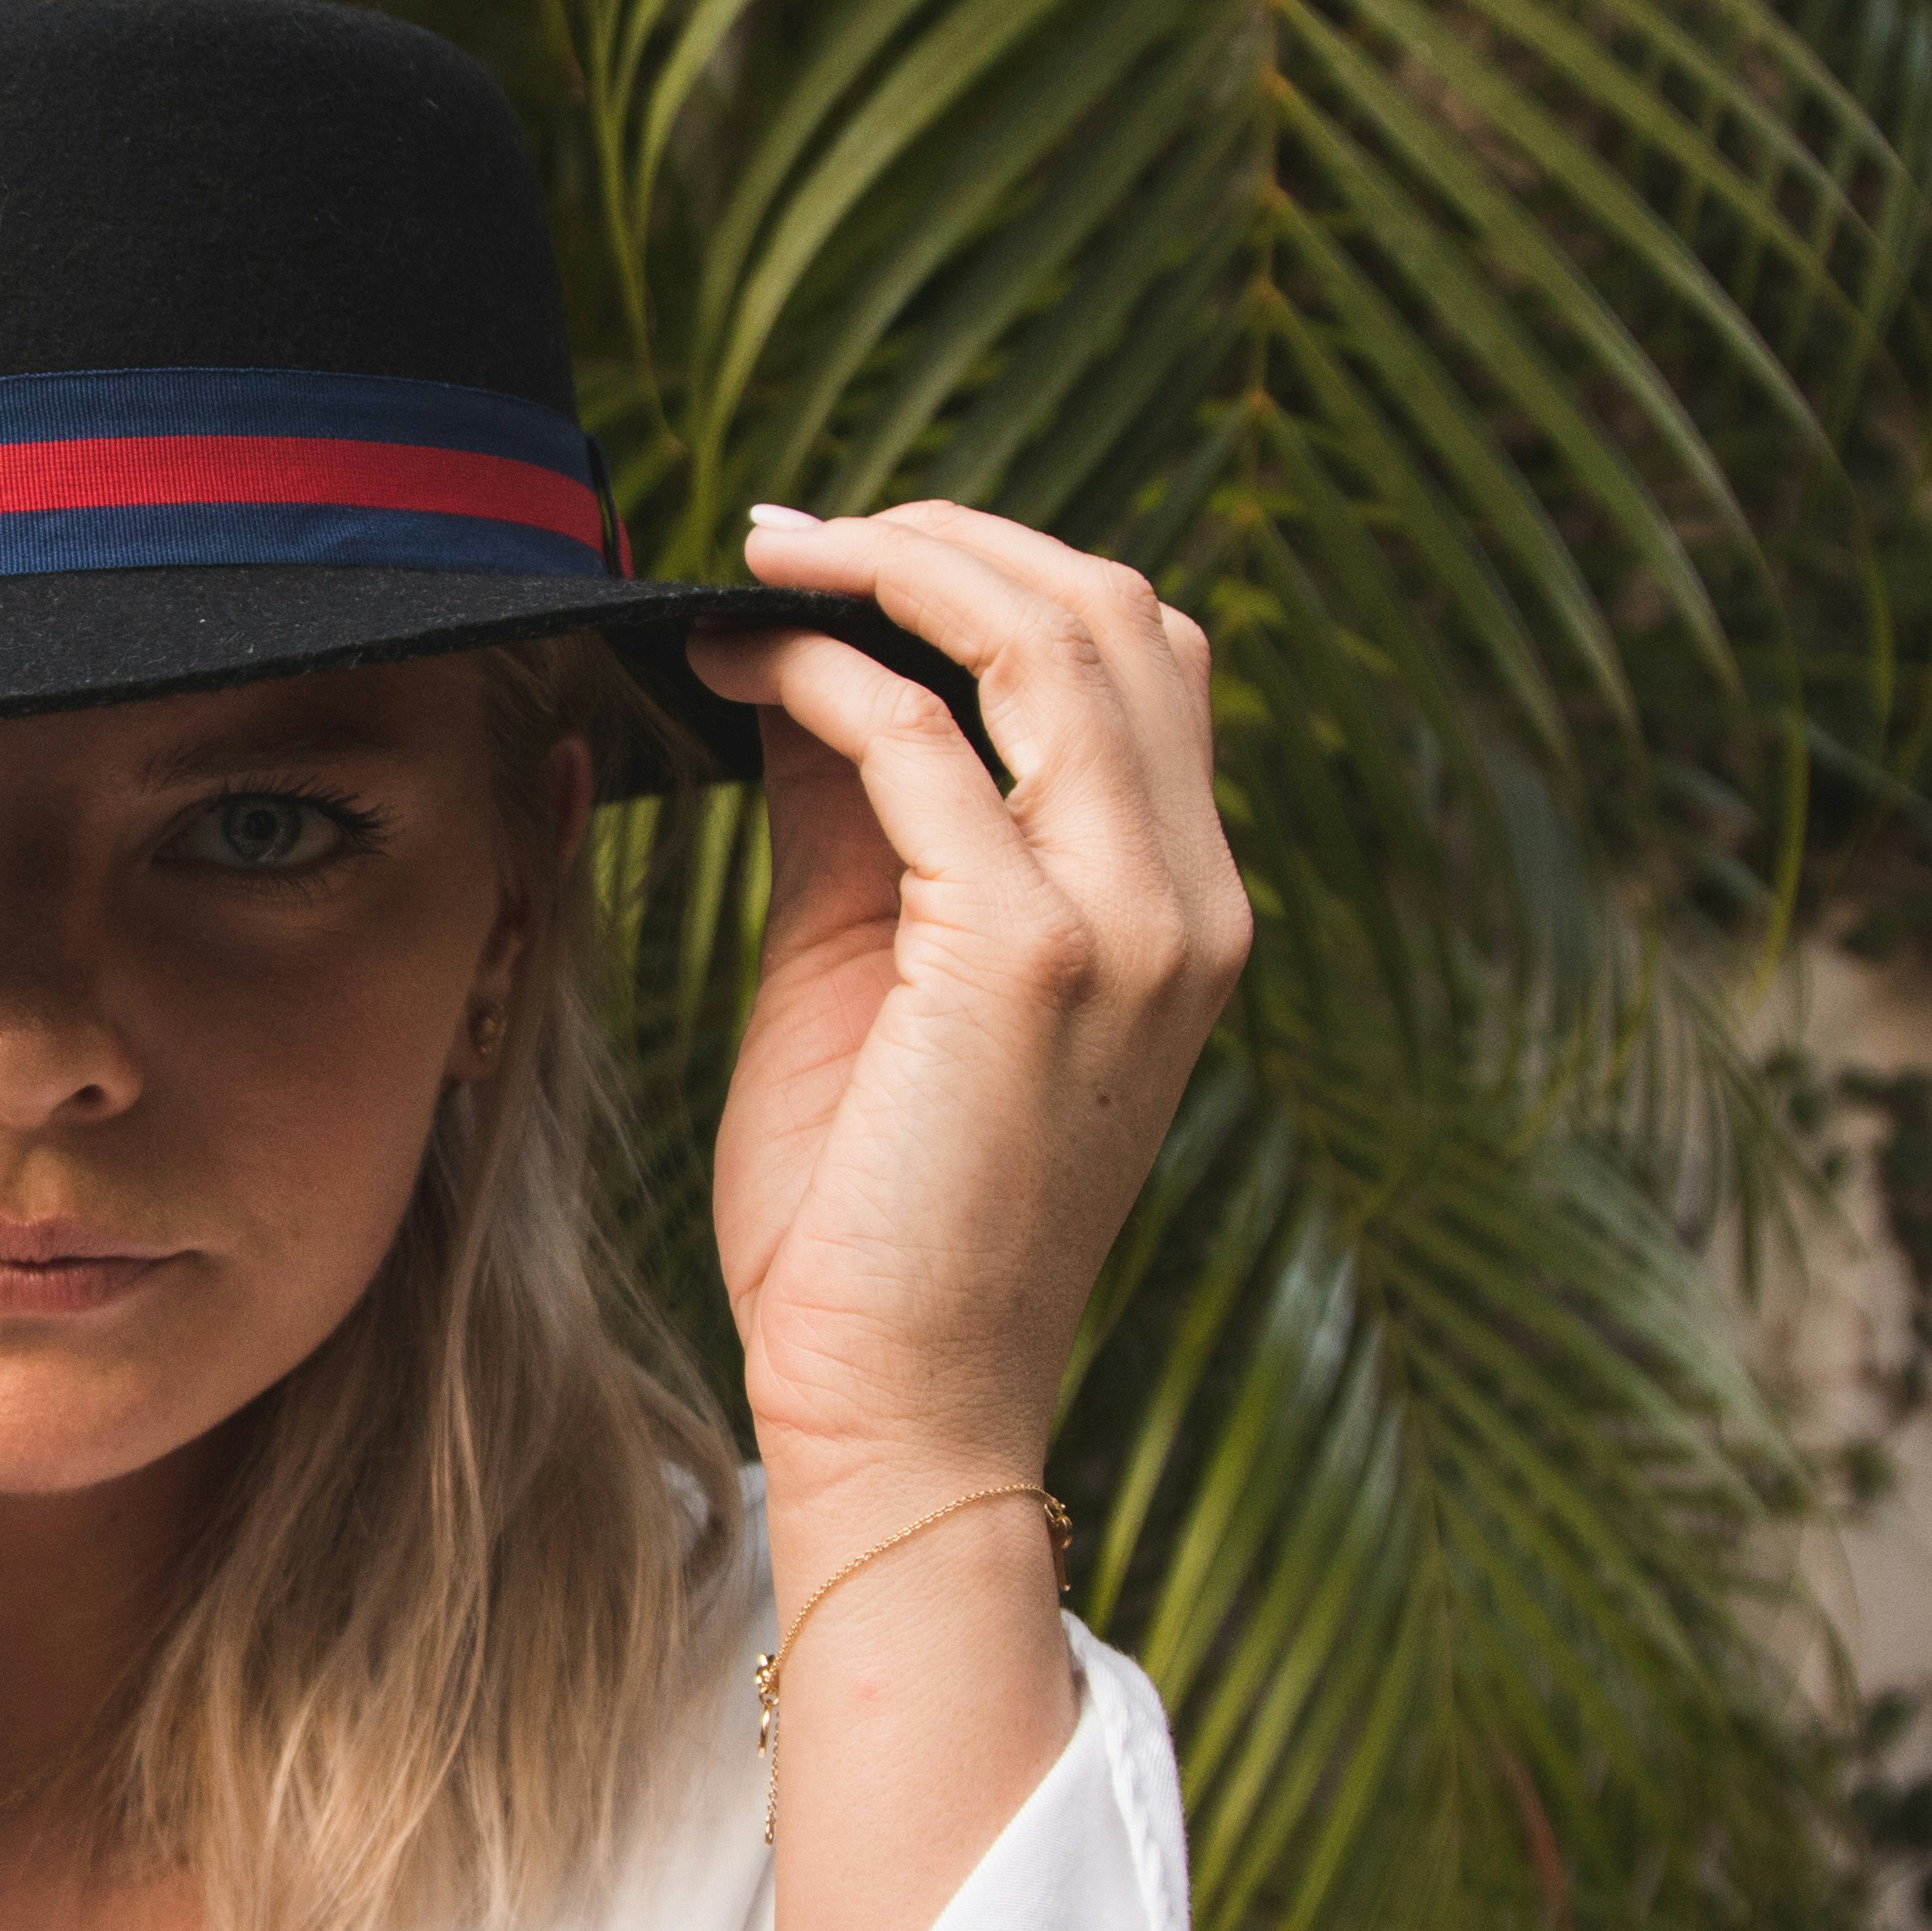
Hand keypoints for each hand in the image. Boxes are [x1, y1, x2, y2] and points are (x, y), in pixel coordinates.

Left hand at [686, 504, 1248, 1525]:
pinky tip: (741, 669)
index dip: (999, 572)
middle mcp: (1190, 902)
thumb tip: (810, 670)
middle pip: (1116, 613)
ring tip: (767, 559)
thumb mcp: (873, 969)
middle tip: (794, 531)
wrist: (898, 1399)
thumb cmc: (872, 1210)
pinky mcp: (1028, 958)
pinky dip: (825, 675)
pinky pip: (923, 745)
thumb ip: (866, 816)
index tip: (847, 555)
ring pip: (1050, 639)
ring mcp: (1128, 926)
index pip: (1142, 657)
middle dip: (946, 537)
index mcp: (1181, 905)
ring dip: (894, 568)